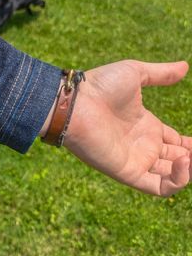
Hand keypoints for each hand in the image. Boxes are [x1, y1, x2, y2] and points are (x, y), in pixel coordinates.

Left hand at [64, 60, 191, 196]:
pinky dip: (177, 182)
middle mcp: (141, 145)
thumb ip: (160, 73)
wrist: (75, 103)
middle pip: (175, 160)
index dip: (190, 144)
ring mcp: (135, 159)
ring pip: (170, 177)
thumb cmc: (99, 87)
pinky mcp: (128, 172)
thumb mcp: (135, 73)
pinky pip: (158, 188)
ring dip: (188, 170)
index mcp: (144, 125)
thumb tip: (185, 67)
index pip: (175, 141)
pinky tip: (186, 161)